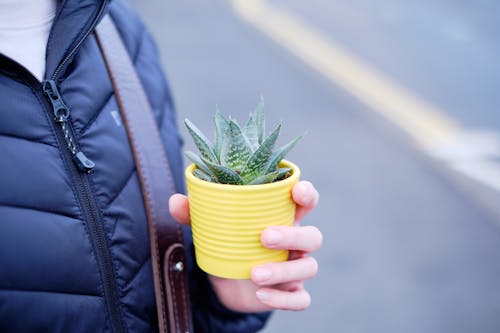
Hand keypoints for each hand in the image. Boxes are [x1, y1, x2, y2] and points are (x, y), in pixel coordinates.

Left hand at [169, 181, 321, 311]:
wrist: (227, 283)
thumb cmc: (228, 246)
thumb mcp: (213, 229)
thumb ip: (197, 214)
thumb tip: (175, 201)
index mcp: (282, 218)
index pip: (305, 201)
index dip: (306, 193)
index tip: (296, 191)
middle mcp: (295, 242)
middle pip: (312, 235)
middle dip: (292, 235)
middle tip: (264, 237)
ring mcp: (296, 269)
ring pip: (308, 267)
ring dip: (283, 271)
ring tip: (254, 274)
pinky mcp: (291, 293)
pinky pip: (301, 299)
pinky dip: (283, 299)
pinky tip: (260, 294)